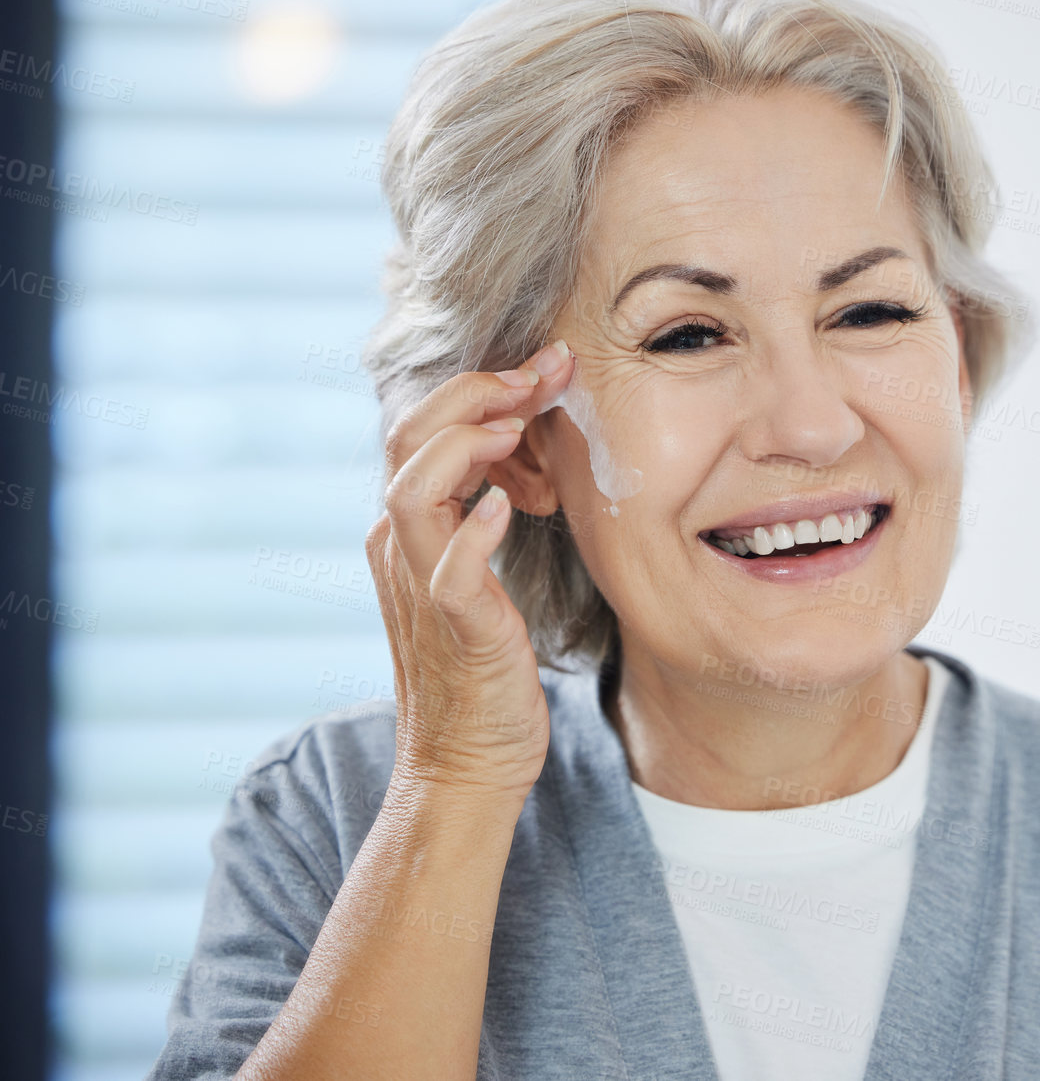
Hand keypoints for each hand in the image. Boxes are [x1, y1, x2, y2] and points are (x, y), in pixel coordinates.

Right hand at [364, 339, 575, 798]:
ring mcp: (421, 589)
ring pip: (410, 490)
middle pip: (406, 440)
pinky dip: (473, 531)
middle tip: (543, 370)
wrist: (466, 765)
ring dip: (464, 445)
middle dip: (474, 392)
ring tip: (517, 423)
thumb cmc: (485, 668)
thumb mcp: (477, 578)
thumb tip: (517, 456)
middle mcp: (401, 551)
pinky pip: (448, 572)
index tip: (547, 366)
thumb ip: (480, 517)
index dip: (480, 388)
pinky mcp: (455, 631)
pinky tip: (508, 505)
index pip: (423, 431)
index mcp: (407, 531)